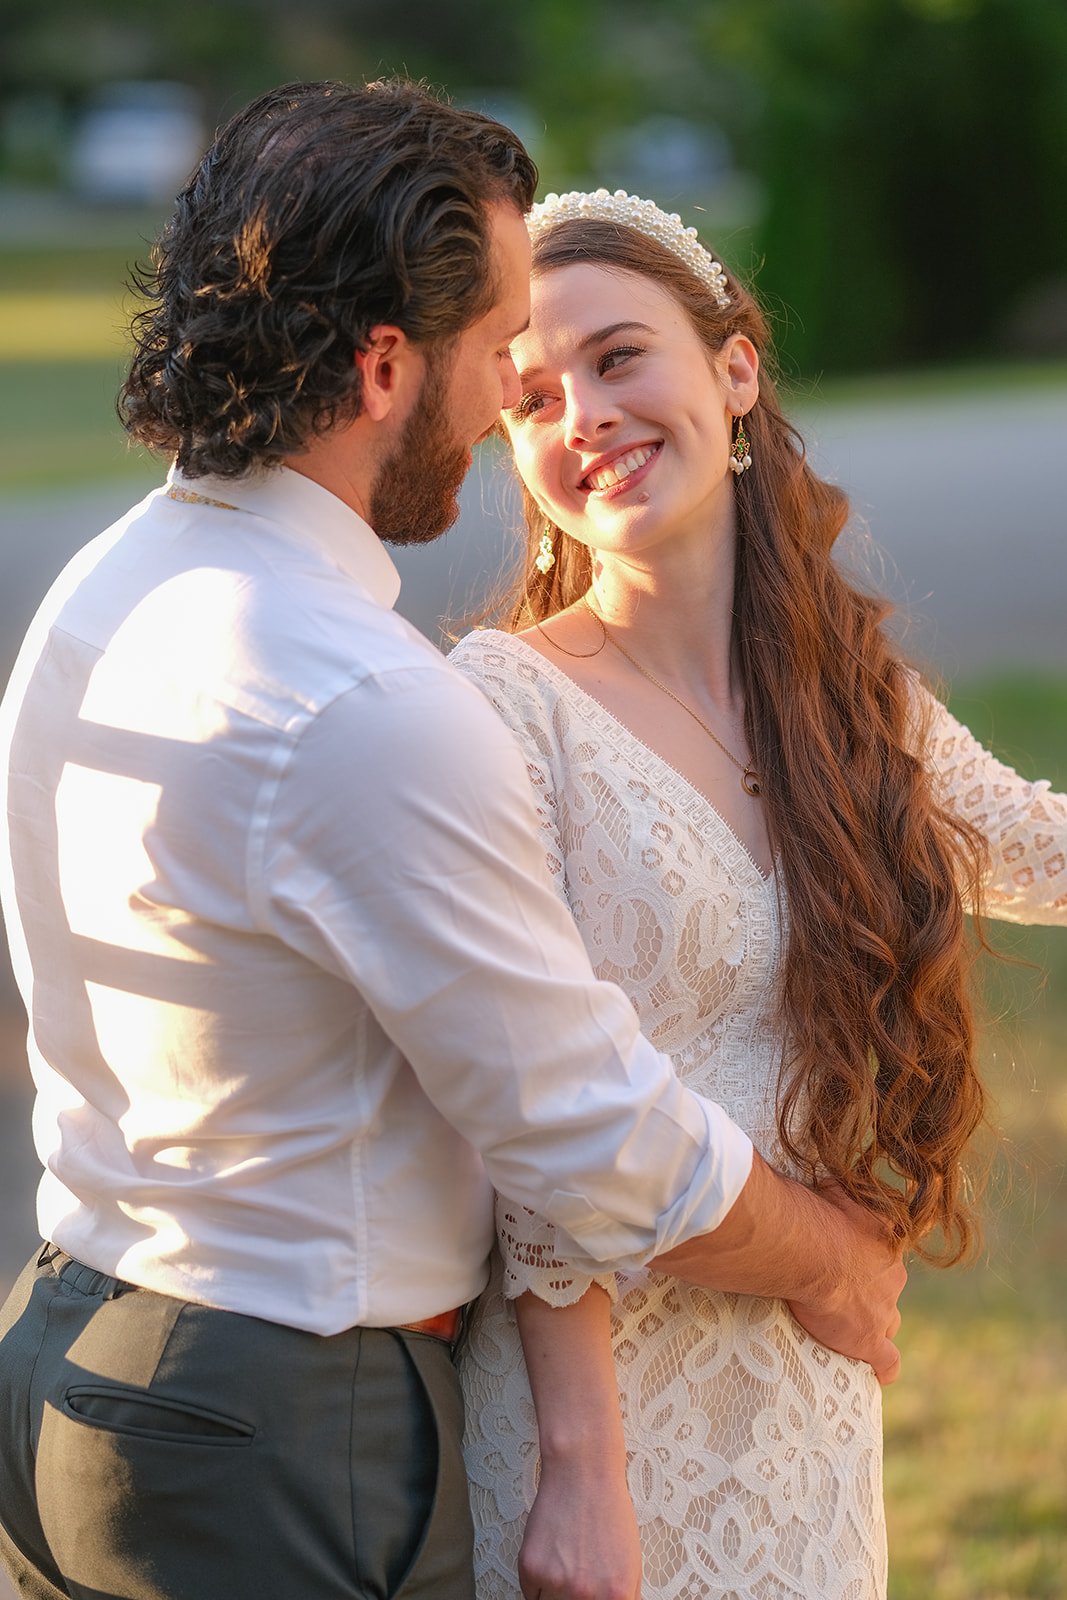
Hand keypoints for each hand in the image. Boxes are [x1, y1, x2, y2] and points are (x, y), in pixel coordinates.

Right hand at [517, 1457, 641, 1599]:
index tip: (589, 1597)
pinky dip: (538, 1582)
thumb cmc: (608, 1511)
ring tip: (566, 1566)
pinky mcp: (531, 1569)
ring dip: (555, 1595)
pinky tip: (551, 1555)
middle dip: (574, 1599)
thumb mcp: (631, 1563)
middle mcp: (586, 1595)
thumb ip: (623, 1597)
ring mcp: (557, 1583)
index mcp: (616, 1596)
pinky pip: (530, 1594)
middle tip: (577, 1578)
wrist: (583, 1473)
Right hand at [786, 1184, 905, 1384]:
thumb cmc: (816, 1213)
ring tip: (843, 1328)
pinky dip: (881, 1368)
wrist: (809, 1248)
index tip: (847, 1263)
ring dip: (871, 1325)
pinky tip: (870, 1372)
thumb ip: (844, 1193)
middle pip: (887, 1290)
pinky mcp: (870, 1340)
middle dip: (868, 1292)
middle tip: (835, 1291)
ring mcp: (884, 1309)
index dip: (867, 1261)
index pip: (884, 1255)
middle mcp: (892, 1275)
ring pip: (887, 1323)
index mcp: (886, 1240)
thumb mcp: (835, 1189)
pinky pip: (887, 1363)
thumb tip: (837, 1189)